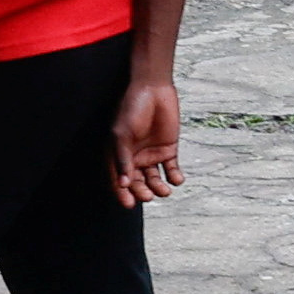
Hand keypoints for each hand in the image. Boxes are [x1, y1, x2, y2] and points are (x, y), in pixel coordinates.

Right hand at [111, 74, 185, 207]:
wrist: (153, 89)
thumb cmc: (131, 109)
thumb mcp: (122, 134)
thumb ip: (123, 159)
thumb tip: (123, 184)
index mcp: (117, 155)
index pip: (118, 180)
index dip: (122, 194)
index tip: (129, 204)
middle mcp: (134, 158)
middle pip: (137, 183)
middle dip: (142, 192)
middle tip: (148, 196)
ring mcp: (151, 154)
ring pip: (154, 179)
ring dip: (159, 188)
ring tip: (164, 191)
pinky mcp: (168, 149)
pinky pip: (171, 169)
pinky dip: (174, 177)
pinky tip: (176, 179)